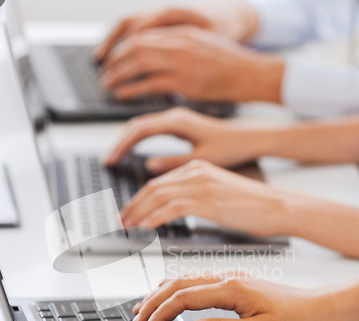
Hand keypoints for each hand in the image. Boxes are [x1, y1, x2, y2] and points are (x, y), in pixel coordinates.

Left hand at [100, 26, 283, 102]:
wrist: (252, 74)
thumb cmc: (230, 64)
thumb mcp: (202, 46)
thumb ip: (180, 48)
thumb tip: (160, 57)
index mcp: (182, 32)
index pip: (141, 34)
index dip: (121, 46)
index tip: (111, 57)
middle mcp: (179, 43)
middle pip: (135, 47)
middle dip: (115, 61)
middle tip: (105, 73)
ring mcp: (182, 62)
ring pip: (138, 63)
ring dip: (118, 75)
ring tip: (108, 85)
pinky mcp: (185, 83)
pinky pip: (149, 84)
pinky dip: (131, 90)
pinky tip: (121, 95)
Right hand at [106, 108, 264, 171]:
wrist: (251, 137)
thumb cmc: (232, 147)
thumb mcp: (201, 159)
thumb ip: (173, 162)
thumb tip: (149, 165)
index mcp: (177, 122)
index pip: (138, 130)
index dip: (120, 146)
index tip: (109, 160)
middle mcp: (174, 116)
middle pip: (136, 125)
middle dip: (119, 143)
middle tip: (107, 161)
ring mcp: (177, 118)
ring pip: (143, 125)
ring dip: (127, 140)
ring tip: (115, 156)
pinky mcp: (181, 124)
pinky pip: (152, 128)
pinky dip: (139, 139)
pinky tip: (135, 149)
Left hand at [120, 160, 287, 236]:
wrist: (279, 206)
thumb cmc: (254, 206)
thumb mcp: (219, 196)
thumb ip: (195, 198)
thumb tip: (176, 209)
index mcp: (197, 168)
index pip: (159, 183)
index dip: (139, 200)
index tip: (129, 214)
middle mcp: (196, 171)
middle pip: (153, 187)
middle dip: (132, 207)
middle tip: (120, 223)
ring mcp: (201, 183)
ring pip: (157, 196)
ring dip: (138, 214)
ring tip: (127, 228)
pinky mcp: (207, 199)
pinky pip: (171, 208)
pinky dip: (153, 219)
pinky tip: (144, 229)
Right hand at [130, 276, 323, 320]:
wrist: (317, 307)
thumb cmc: (295, 320)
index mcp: (231, 288)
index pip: (182, 297)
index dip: (159, 313)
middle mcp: (226, 277)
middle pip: (176, 284)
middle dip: (152, 302)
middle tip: (135, 320)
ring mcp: (228, 277)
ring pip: (183, 279)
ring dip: (160, 294)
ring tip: (143, 309)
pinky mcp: (232, 282)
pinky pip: (194, 281)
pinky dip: (175, 290)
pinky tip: (169, 297)